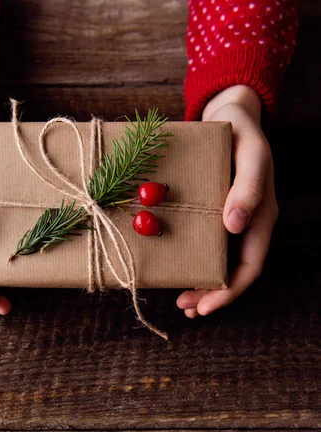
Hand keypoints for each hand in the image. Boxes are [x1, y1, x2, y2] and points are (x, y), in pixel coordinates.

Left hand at [177, 85, 277, 317]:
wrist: (228, 115)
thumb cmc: (241, 132)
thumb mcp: (250, 154)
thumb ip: (247, 187)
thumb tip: (235, 225)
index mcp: (261, 215)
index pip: (250, 265)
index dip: (230, 290)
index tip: (205, 305)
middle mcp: (247, 224)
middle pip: (234, 272)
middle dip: (211, 294)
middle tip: (185, 307)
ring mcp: (230, 222)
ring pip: (220, 263)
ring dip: (202, 285)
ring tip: (182, 301)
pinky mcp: (213, 215)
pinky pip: (206, 246)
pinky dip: (193, 262)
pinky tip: (178, 270)